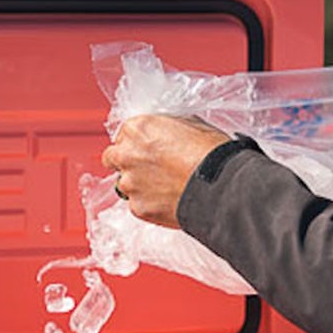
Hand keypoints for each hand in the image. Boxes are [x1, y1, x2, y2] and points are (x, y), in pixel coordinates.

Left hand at [101, 115, 229, 228]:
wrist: (220, 186)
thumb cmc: (211, 154)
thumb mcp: (192, 125)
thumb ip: (168, 127)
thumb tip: (167, 131)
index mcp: (138, 129)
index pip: (123, 134)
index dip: (137, 142)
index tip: (148, 149)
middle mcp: (127, 155)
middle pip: (112, 158)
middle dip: (127, 162)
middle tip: (149, 168)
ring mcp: (131, 183)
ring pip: (125, 184)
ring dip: (139, 185)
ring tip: (165, 187)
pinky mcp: (138, 208)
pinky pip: (138, 205)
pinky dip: (150, 204)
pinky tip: (170, 199)